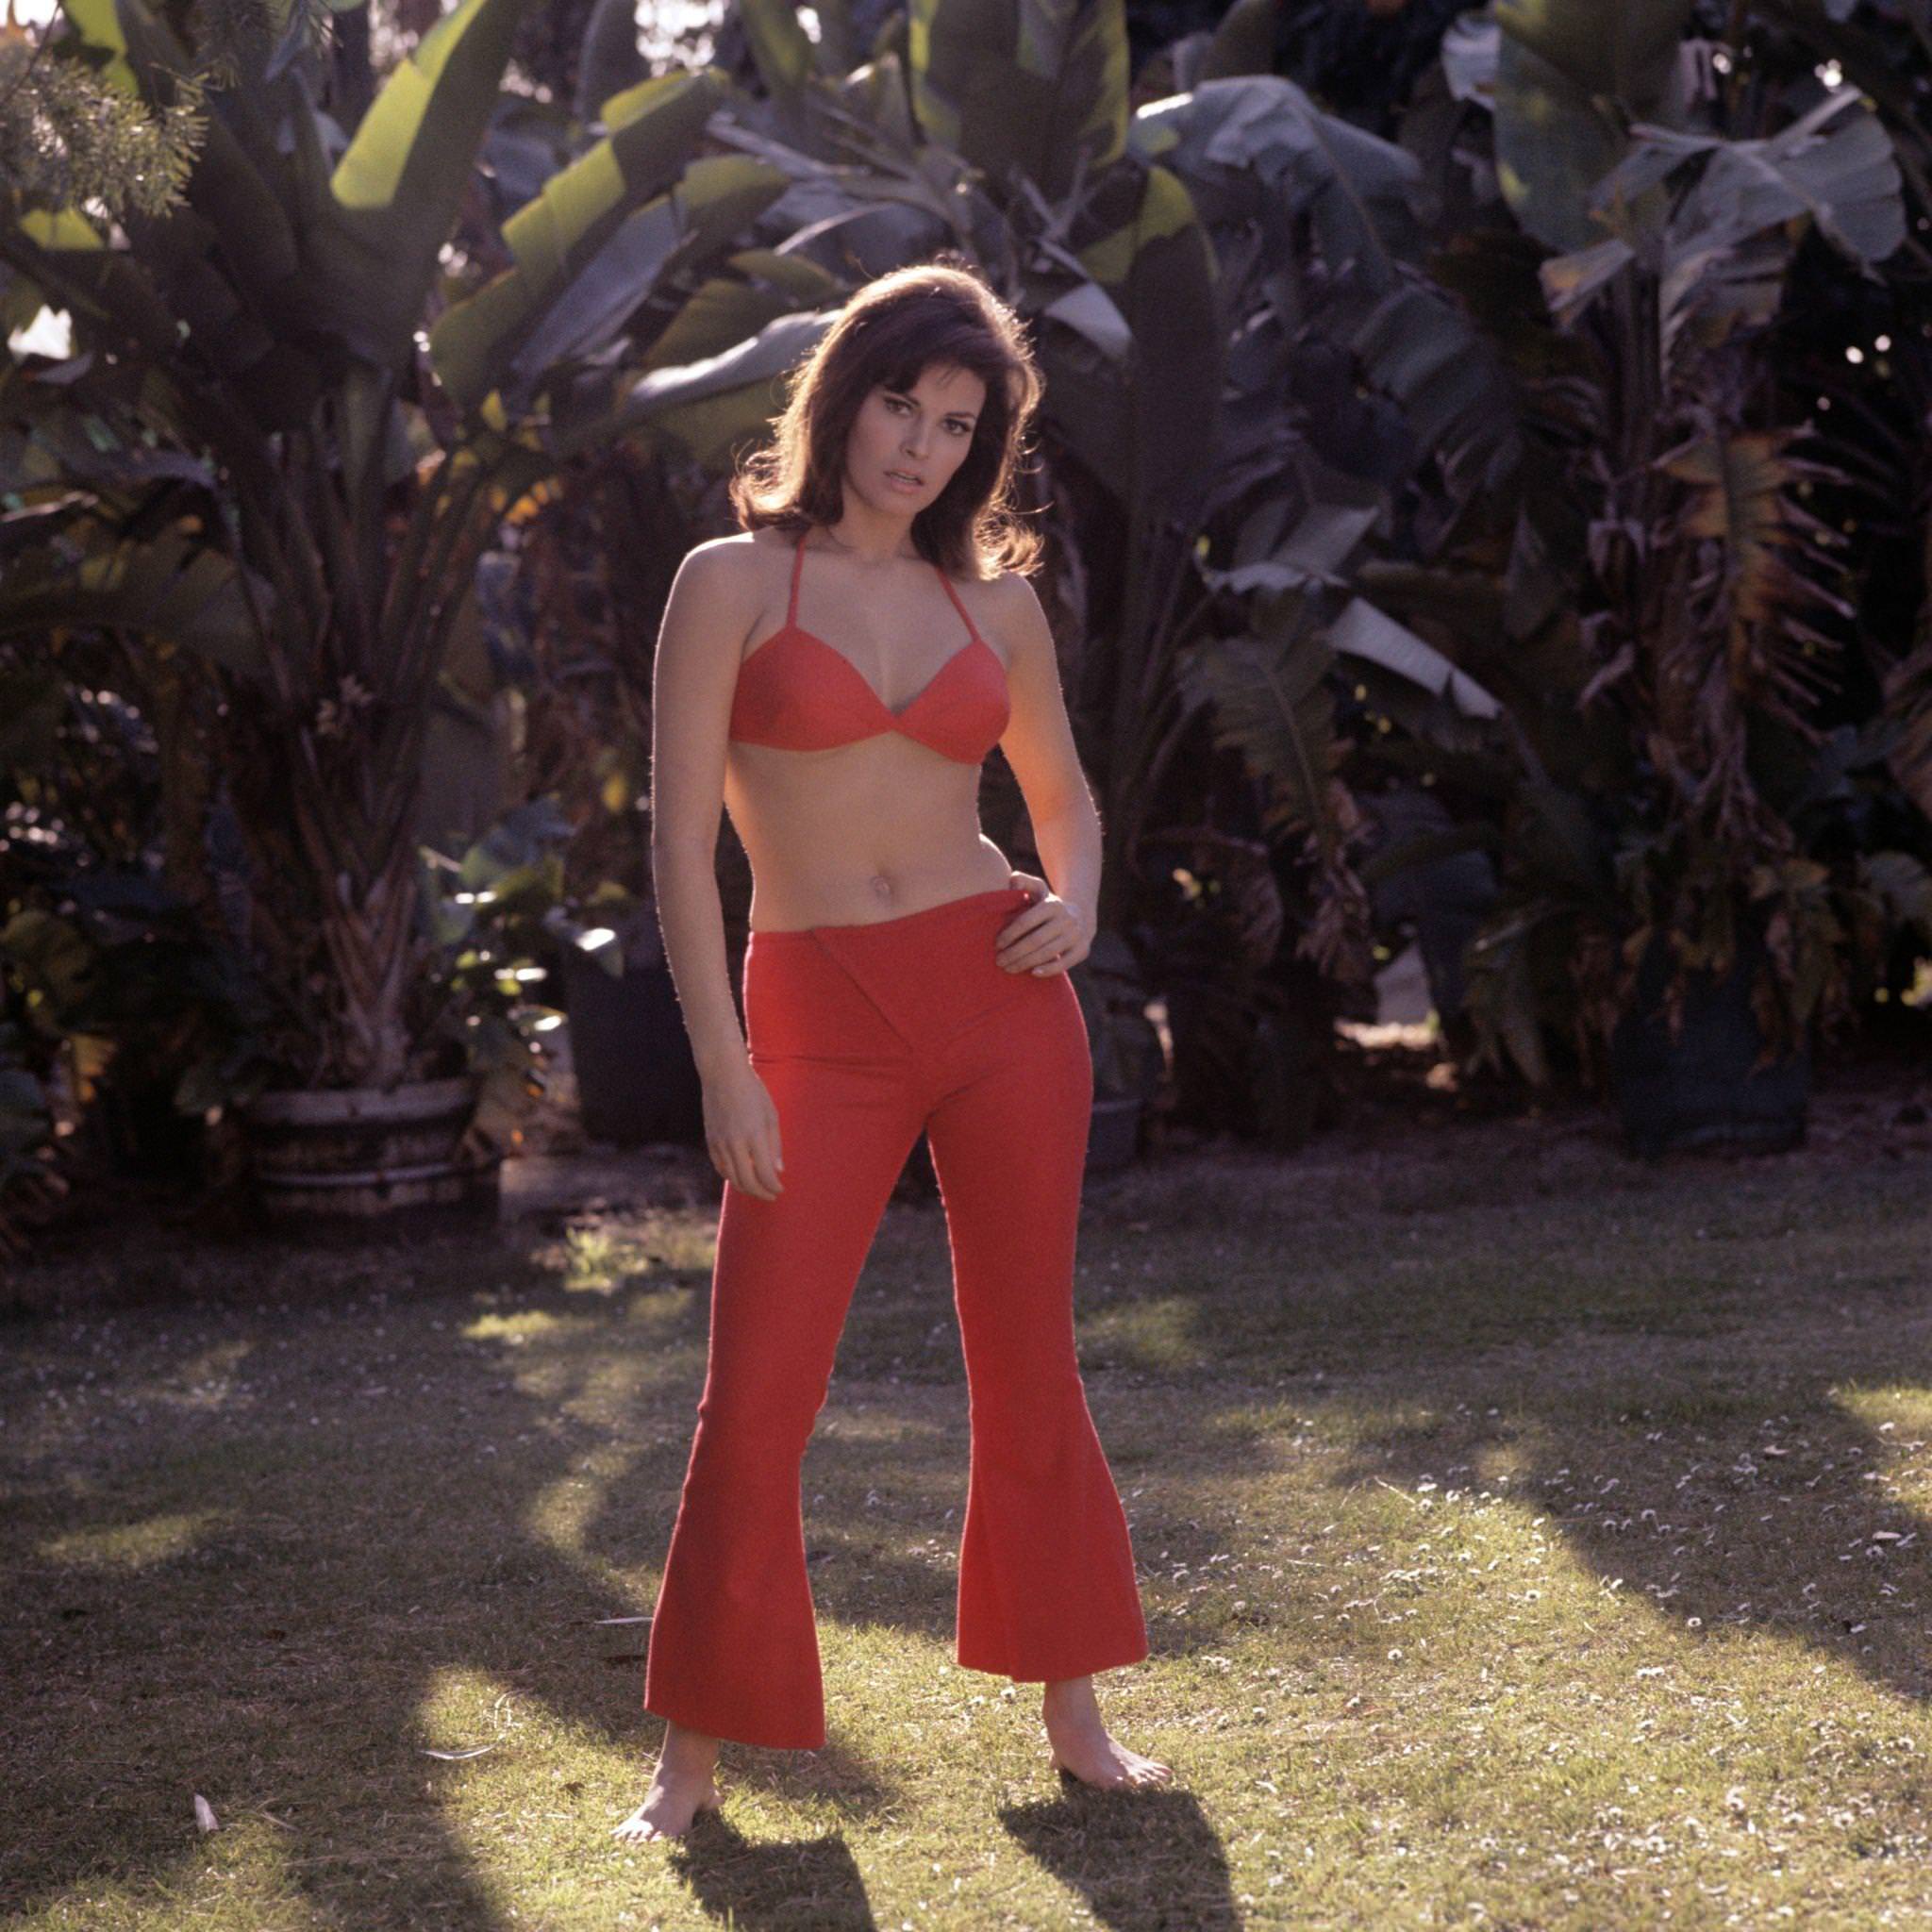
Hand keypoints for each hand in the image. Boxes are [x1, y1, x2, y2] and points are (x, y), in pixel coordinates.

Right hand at [701, 1055, 784, 1198]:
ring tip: (757, 1189)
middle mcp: (735, 1144)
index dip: (774, 1187)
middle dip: (761, 1193)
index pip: (765, 1174)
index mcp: (755, 1136)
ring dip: (746, 1188)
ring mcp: (720, 1143)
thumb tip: (778, 1170)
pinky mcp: (710, 1141)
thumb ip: (775, 1145)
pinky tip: (740, 1177)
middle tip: (771, 1195)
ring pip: (732, 1178)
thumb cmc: (753, 1092)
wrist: (723, 1075)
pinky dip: (731, 1177)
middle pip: (748, 1182)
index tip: (780, 1189)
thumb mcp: (771, 1116)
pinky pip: (720, 1167)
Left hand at [997, 871, 1092, 976]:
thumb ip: (1023, 882)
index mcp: (1052, 905)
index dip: (1009, 935)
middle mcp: (1066, 919)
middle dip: (1014, 953)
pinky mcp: (1082, 950)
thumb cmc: (1048, 905)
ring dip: (1025, 963)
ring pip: (1047, 953)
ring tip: (1009, 968)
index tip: (997, 945)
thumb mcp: (1038, 889)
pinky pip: (1064, 964)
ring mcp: (1076, 935)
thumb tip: (1011, 881)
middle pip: (1035, 940)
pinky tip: (1033, 973)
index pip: (1026, 921)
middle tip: (999, 961)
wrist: (1080, 916)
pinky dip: (1048, 970)